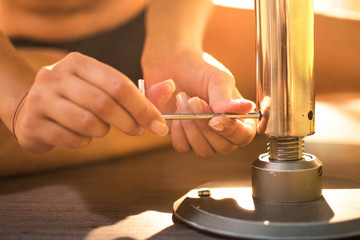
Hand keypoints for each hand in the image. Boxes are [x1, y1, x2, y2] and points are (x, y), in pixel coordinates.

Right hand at [14, 52, 172, 153]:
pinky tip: (82, 135)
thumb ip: (138, 93)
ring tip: (102, 128)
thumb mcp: (105, 89)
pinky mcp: (33, 123)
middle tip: (137, 131)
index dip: (143, 107)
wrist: (32, 108)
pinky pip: (72, 139)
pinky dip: (84, 141)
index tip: (159, 124)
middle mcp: (55, 76)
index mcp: (78, 63)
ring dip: (103, 131)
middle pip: (104, 104)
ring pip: (88, 123)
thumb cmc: (78, 98)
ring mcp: (40, 99)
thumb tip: (170, 86)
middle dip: (129, 123)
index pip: (118, 84)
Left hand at [142, 48, 256, 156]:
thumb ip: (227, 98)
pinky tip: (177, 112)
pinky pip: (184, 147)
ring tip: (183, 100)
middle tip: (194, 100)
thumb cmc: (200, 70)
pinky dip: (178, 130)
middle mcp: (225, 132)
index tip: (214, 118)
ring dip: (191, 126)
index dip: (231, 130)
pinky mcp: (185, 141)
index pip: (244, 135)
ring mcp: (205, 139)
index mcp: (240, 118)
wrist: (172, 66)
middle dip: (205, 125)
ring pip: (203, 150)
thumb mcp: (217, 79)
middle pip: (223, 147)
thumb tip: (246, 108)